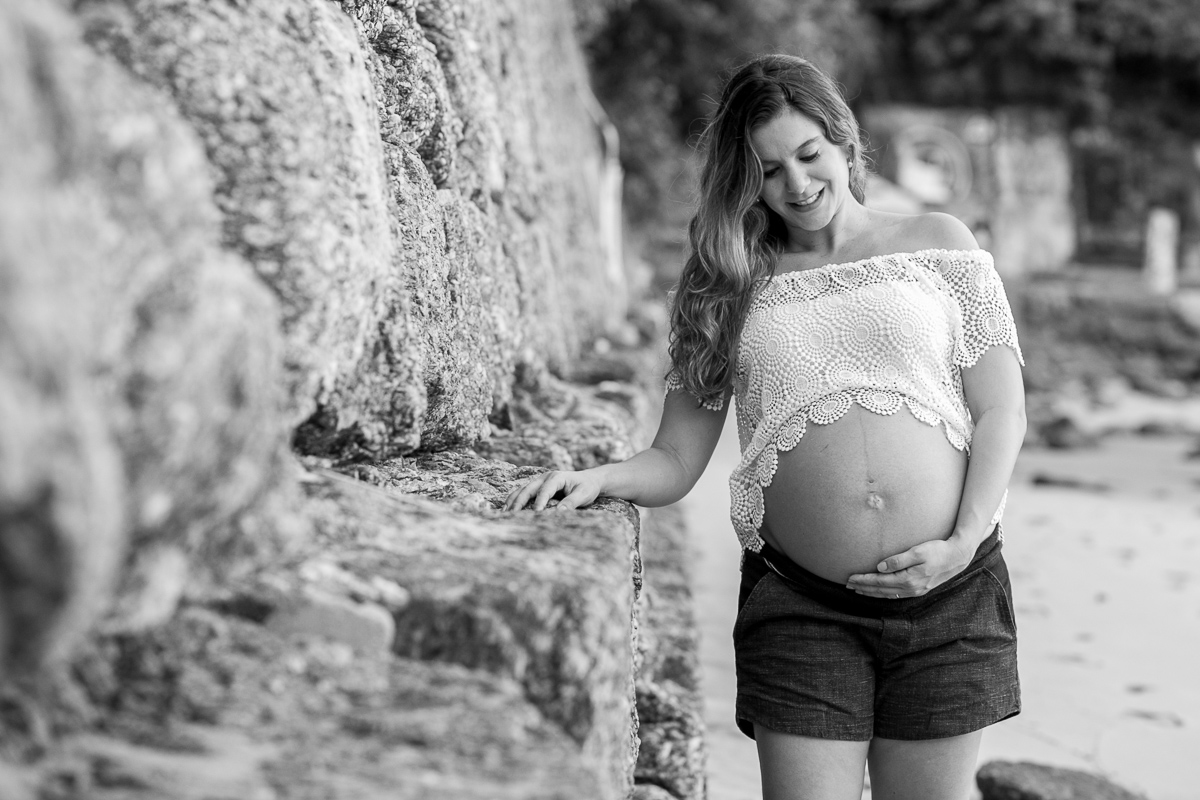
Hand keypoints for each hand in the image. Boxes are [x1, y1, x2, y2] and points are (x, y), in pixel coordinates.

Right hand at [503, 469, 603, 511]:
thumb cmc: (587, 487)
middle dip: (519, 501)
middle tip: (512, 514)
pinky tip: (508, 509)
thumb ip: (572, 502)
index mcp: (557, 477)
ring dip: (513, 500)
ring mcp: (541, 481)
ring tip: (504, 512)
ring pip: (523, 489)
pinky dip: (516, 499)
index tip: (536, 513)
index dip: (540, 501)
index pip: (546, 490)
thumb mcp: (584, 494)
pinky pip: (525, 492)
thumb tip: (560, 512)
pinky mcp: (539, 487)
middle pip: (529, 488)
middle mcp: (546, 477)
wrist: (590, 480)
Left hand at [845, 537, 973, 598]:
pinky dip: (883, 593)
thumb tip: (880, 568)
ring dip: (871, 592)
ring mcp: (915, 591)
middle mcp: (910, 588)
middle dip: (863, 588)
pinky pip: (895, 594)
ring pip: (887, 594)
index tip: (850, 578)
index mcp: (909, 580)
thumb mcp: (918, 552)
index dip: (864, 580)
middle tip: (848, 585)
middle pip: (881, 590)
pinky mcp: (918, 589)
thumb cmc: (938, 551)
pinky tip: (878, 591)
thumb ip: (898, 560)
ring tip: (858, 590)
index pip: (880, 581)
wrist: (957, 557)